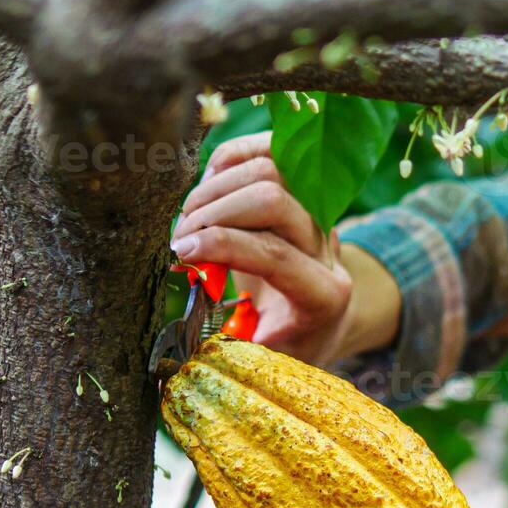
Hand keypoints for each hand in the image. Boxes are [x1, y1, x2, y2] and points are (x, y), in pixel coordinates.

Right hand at [173, 132, 398, 365]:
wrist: (322, 320)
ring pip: (272, 166)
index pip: (276, 255)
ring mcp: (320, 212)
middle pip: (275, 198)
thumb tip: (178, 315)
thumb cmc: (284, 345)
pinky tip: (204, 187)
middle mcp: (329, 249)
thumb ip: (228, 341)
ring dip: (217, 186)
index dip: (222, 246)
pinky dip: (228, 160)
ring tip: (187, 217)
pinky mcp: (304, 186)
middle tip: (179, 238)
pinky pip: (268, 149)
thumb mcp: (261, 358)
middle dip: (216, 212)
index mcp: (324, 296)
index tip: (179, 254)